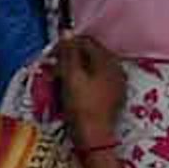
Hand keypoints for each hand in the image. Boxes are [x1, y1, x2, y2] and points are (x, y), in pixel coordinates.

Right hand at [50, 31, 129, 154]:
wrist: (94, 136)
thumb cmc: (81, 105)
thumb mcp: (71, 77)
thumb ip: (69, 53)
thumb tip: (67, 31)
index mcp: (108, 61)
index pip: (86, 42)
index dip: (66, 44)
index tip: (51, 55)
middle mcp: (117, 68)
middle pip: (91, 54)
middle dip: (71, 57)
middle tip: (53, 68)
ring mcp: (117, 82)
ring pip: (94, 67)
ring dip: (76, 69)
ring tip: (60, 79)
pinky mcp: (114, 95)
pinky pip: (98, 79)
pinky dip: (85, 79)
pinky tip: (74, 88)